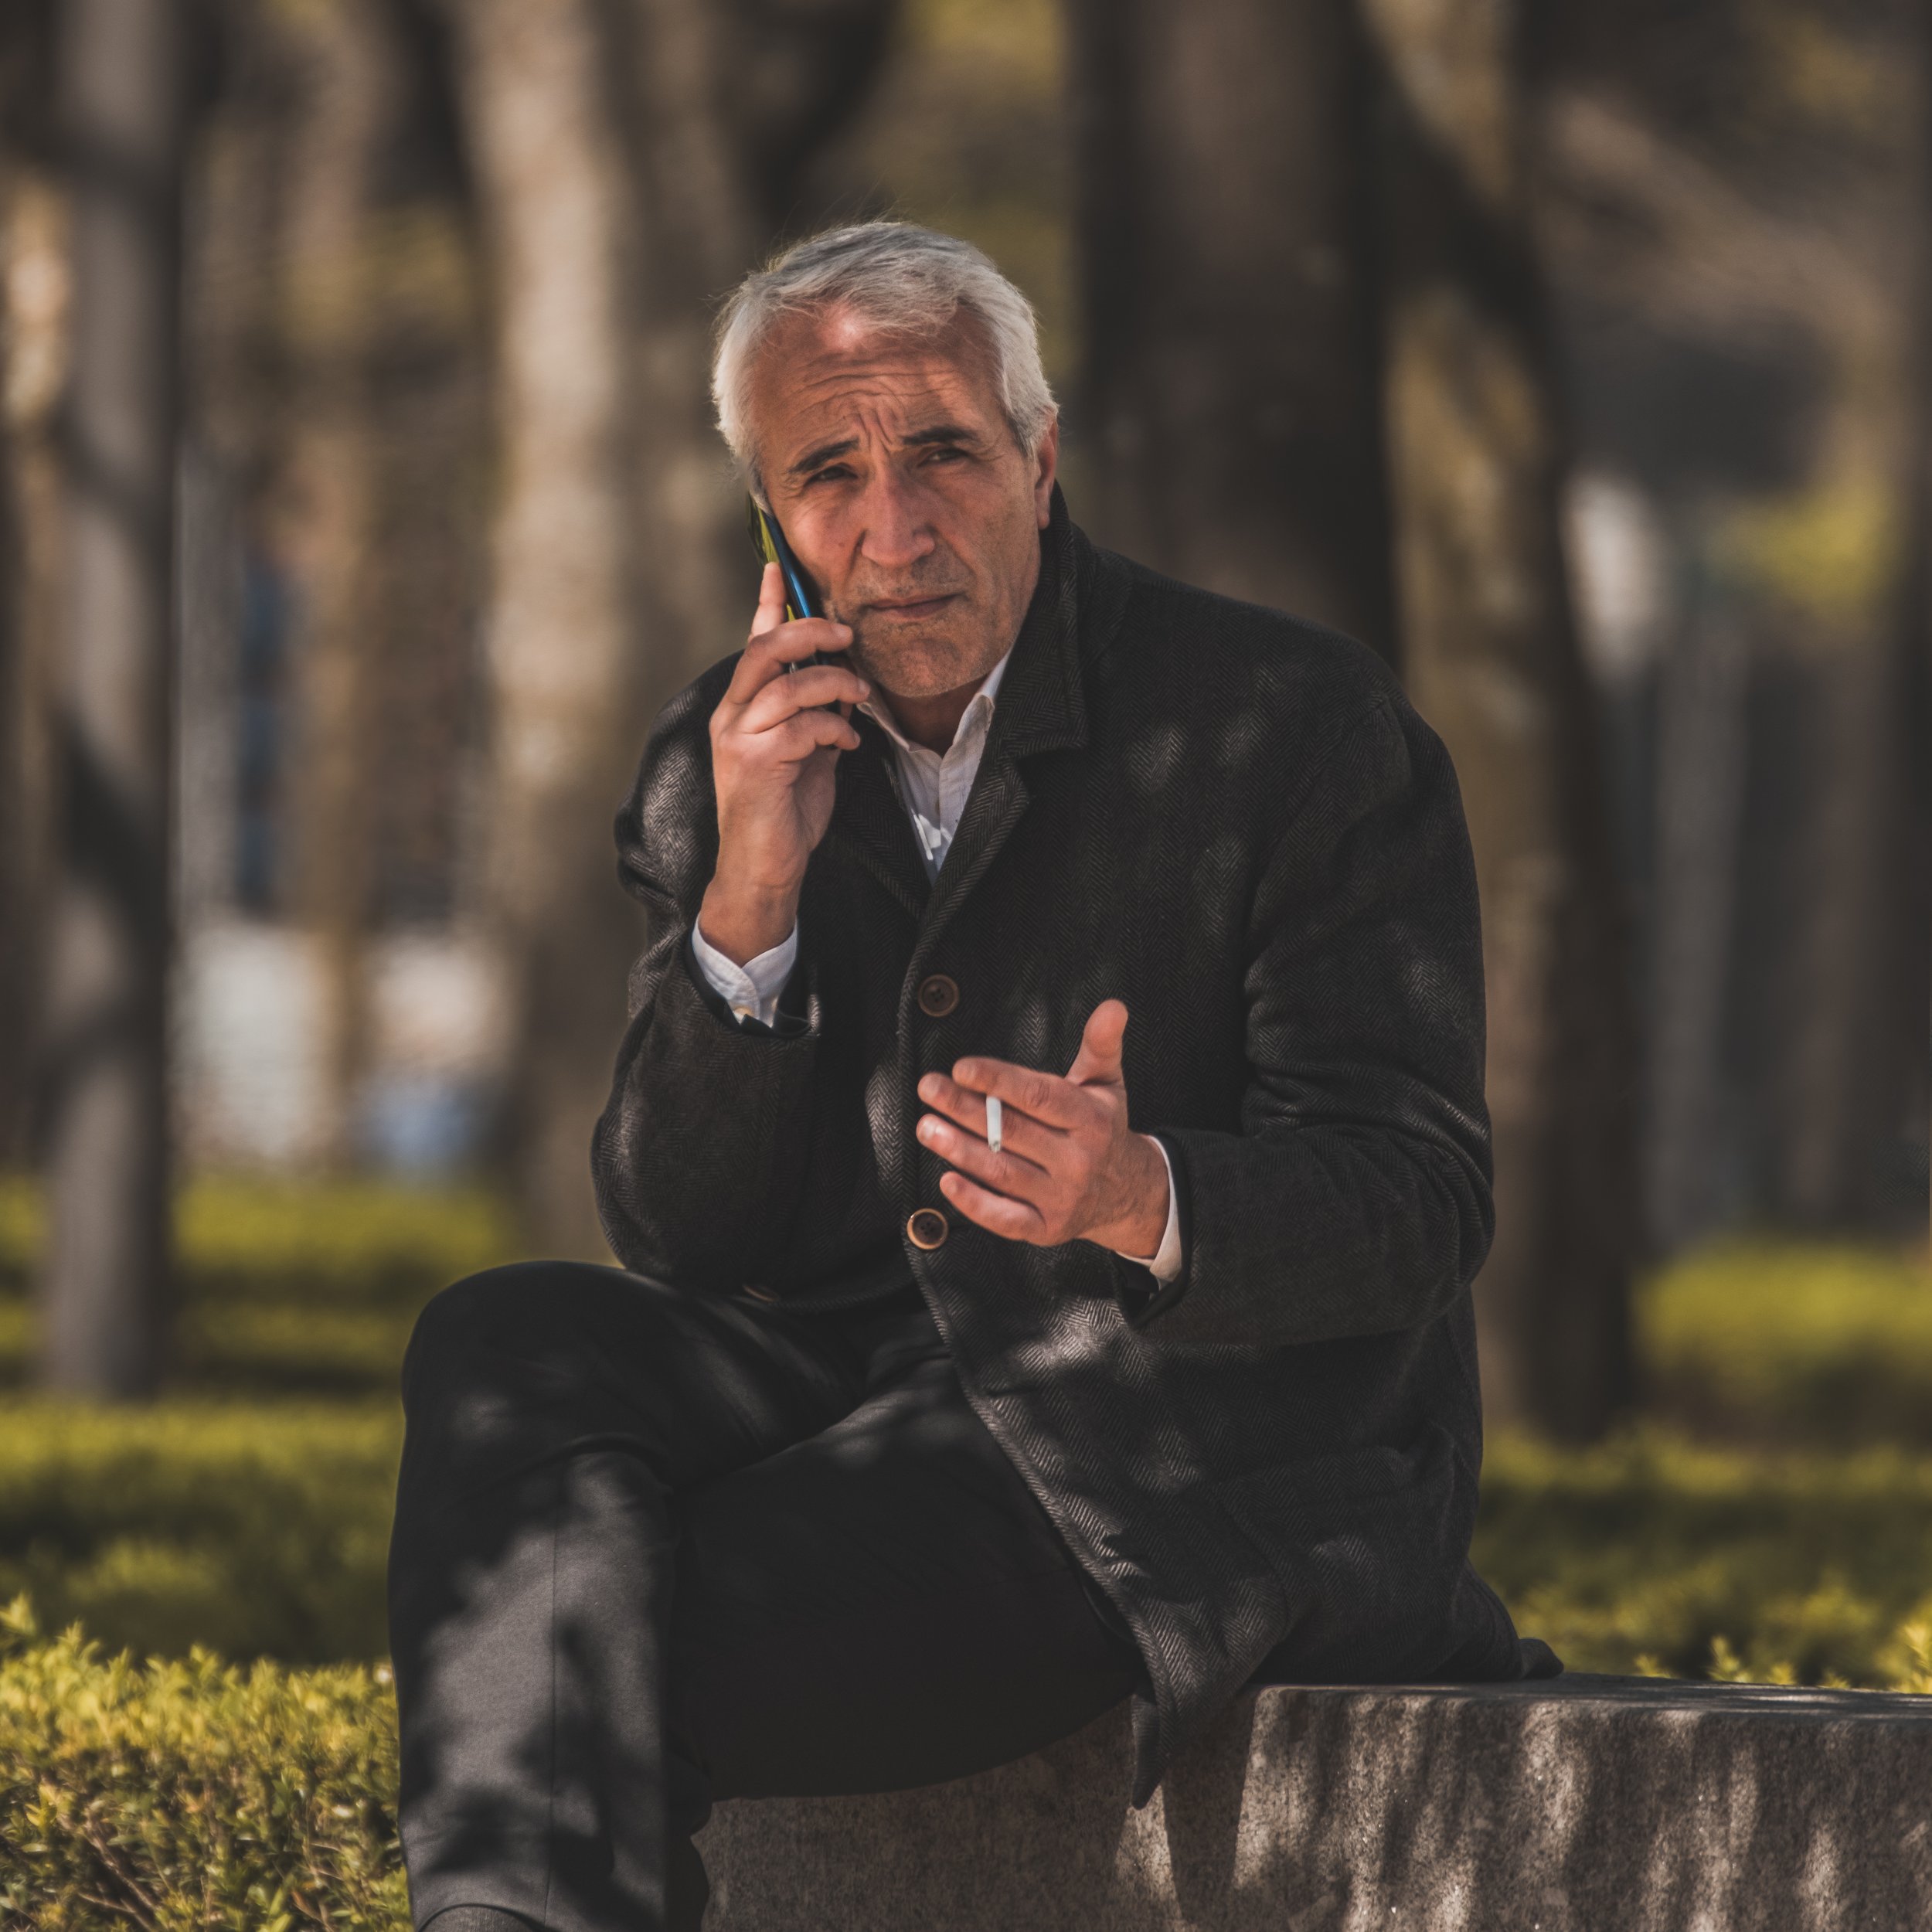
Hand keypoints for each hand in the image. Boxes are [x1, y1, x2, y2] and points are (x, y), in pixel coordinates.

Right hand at [699, 562, 870, 964]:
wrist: (763, 869)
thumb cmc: (785, 813)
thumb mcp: (807, 752)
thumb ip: (817, 714)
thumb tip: (846, 680)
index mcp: (742, 708)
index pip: (752, 642)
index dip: (767, 603)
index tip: (779, 565)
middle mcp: (731, 716)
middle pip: (765, 649)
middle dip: (811, 631)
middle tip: (847, 635)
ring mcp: (738, 738)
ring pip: (789, 683)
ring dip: (835, 683)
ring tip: (861, 696)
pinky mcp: (755, 763)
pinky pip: (803, 725)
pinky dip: (835, 727)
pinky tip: (849, 742)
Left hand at [914, 1000, 1169, 1254]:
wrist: (1127, 1193)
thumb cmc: (1104, 1129)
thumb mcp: (1107, 1084)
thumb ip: (1101, 1044)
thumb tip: (1114, 1006)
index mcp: (1091, 1120)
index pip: (1039, 1097)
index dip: (998, 1081)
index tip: (961, 1068)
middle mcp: (1079, 1160)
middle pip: (1011, 1132)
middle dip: (964, 1109)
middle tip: (929, 1089)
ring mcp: (1062, 1197)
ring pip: (1002, 1172)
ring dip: (958, 1150)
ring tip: (927, 1127)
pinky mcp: (1047, 1228)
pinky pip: (1005, 1218)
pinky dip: (974, 1203)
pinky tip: (947, 1181)